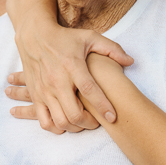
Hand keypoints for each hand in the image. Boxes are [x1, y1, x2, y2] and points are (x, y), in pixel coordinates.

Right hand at [11, 22, 132, 132]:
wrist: (34, 36)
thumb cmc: (65, 38)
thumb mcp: (89, 37)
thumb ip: (112, 49)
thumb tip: (130, 61)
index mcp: (72, 66)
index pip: (89, 89)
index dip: (102, 105)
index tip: (113, 116)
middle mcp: (57, 80)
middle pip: (74, 112)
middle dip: (90, 123)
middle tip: (97, 121)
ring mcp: (44, 90)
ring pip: (60, 120)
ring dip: (75, 127)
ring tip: (83, 121)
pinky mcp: (35, 96)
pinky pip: (44, 121)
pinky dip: (56, 128)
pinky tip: (66, 122)